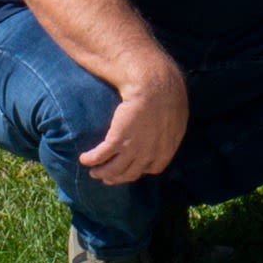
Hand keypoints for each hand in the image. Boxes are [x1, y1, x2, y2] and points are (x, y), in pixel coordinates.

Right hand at [80, 63, 187, 184]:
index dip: (141, 168)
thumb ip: (171, 132)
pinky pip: (99, 157)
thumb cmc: (168, 94)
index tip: (132, 166)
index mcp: (166, 149)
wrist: (154, 84)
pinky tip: (84, 158)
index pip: (152, 169)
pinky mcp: (117, 140)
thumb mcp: (178, 117)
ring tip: (94, 172)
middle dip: (117, 177)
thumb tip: (166, 135)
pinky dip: (90, 159)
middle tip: (107, 176)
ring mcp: (133, 149)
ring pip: (113, 171)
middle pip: (129, 174)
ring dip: (101, 173)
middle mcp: (150, 154)